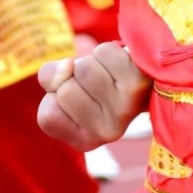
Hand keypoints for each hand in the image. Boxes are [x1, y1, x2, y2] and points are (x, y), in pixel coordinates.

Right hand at [37, 41, 151, 150]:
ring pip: (84, 69)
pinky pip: (104, 53)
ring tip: (107, 71)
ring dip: (90, 61)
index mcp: (86, 141)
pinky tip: (119, 64)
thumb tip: (67, 66)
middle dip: (74, 76)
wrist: (143, 74)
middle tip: (94, 81)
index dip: (56, 96)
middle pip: (66, 90)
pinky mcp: (138, 82)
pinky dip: (106, 51)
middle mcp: (107, 132)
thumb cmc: (97, 83)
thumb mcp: (64, 88)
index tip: (78, 96)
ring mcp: (125, 108)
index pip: (48, 114)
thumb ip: (49, 77)